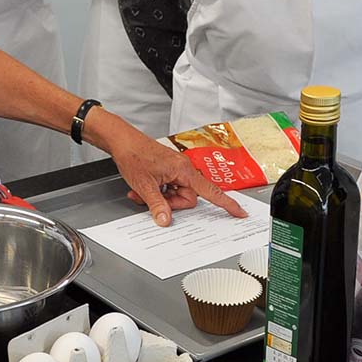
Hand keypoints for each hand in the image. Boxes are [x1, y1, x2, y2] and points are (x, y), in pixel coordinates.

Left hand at [109, 129, 246, 226]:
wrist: (121, 141)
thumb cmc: (133, 155)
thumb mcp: (144, 185)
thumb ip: (157, 205)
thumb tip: (166, 220)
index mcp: (183, 170)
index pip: (210, 191)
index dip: (226, 203)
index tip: (239, 212)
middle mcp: (183, 168)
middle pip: (187, 198)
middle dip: (169, 203)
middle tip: (151, 199)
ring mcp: (175, 169)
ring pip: (175, 194)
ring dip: (159, 197)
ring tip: (141, 191)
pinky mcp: (167, 170)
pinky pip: (168, 188)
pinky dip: (156, 191)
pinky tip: (142, 188)